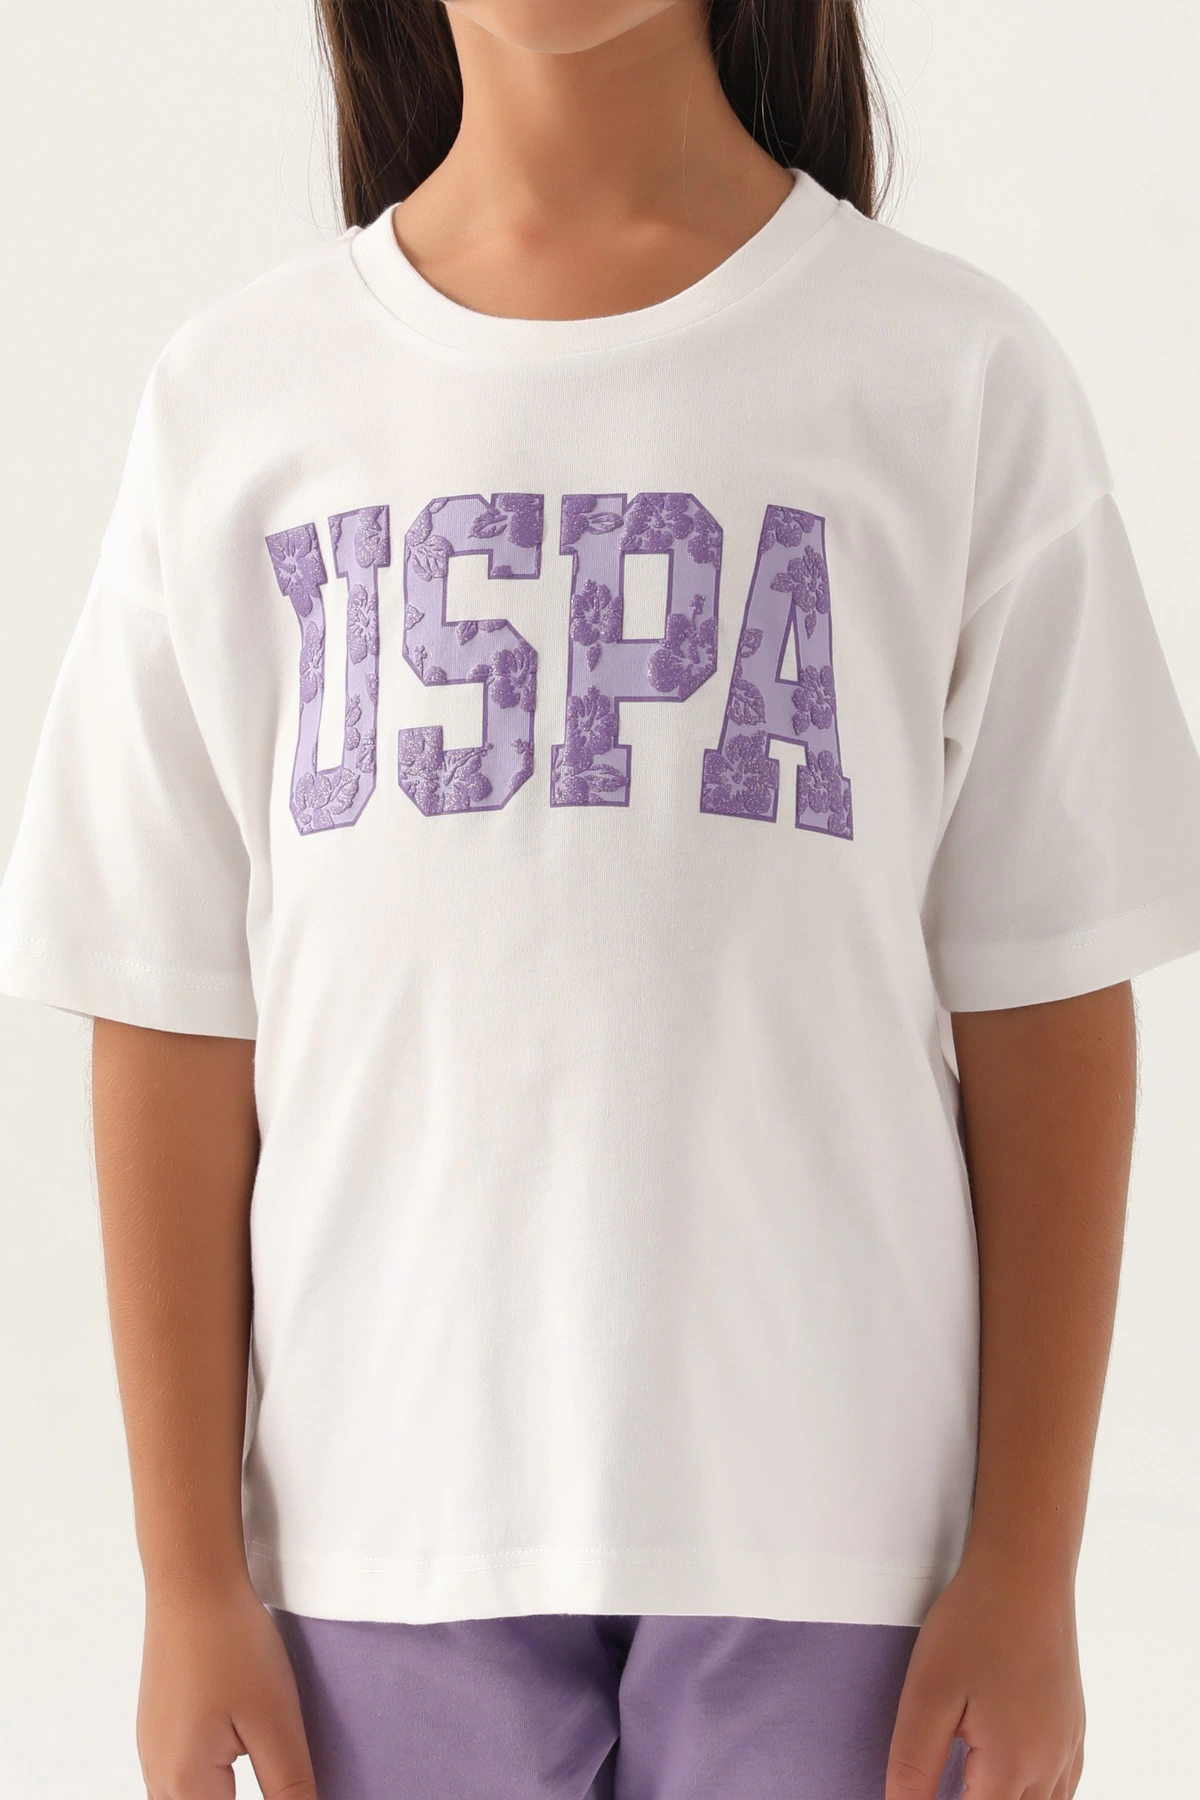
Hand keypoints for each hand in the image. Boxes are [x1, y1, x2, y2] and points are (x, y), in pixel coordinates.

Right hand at [137, 1578, 316, 1799]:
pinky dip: (204, 1789)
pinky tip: (234, 1768)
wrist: (191, 1581)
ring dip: (218, 1799)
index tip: (291, 1791)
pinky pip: (175, 1782)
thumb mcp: (275, 1721)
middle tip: (281, 1784)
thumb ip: (288, 1787)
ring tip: (263, 1782)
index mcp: (185, 1783)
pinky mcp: (156, 1727)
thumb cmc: (232, 1644)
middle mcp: (158, 1775)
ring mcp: (152, 1751)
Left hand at [885, 1549, 1084, 1798]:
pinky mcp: (1074, 1727)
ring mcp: (1068, 1747)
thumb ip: (913, 1763)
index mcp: (1011, 1766)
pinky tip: (1011, 1780)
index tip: (920, 1792)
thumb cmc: (974, 1623)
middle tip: (945, 1777)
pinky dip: (1038, 1795)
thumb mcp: (927, 1693)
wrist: (1026, 1571)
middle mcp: (1049, 1766)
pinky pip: (1064, 1787)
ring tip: (968, 1782)